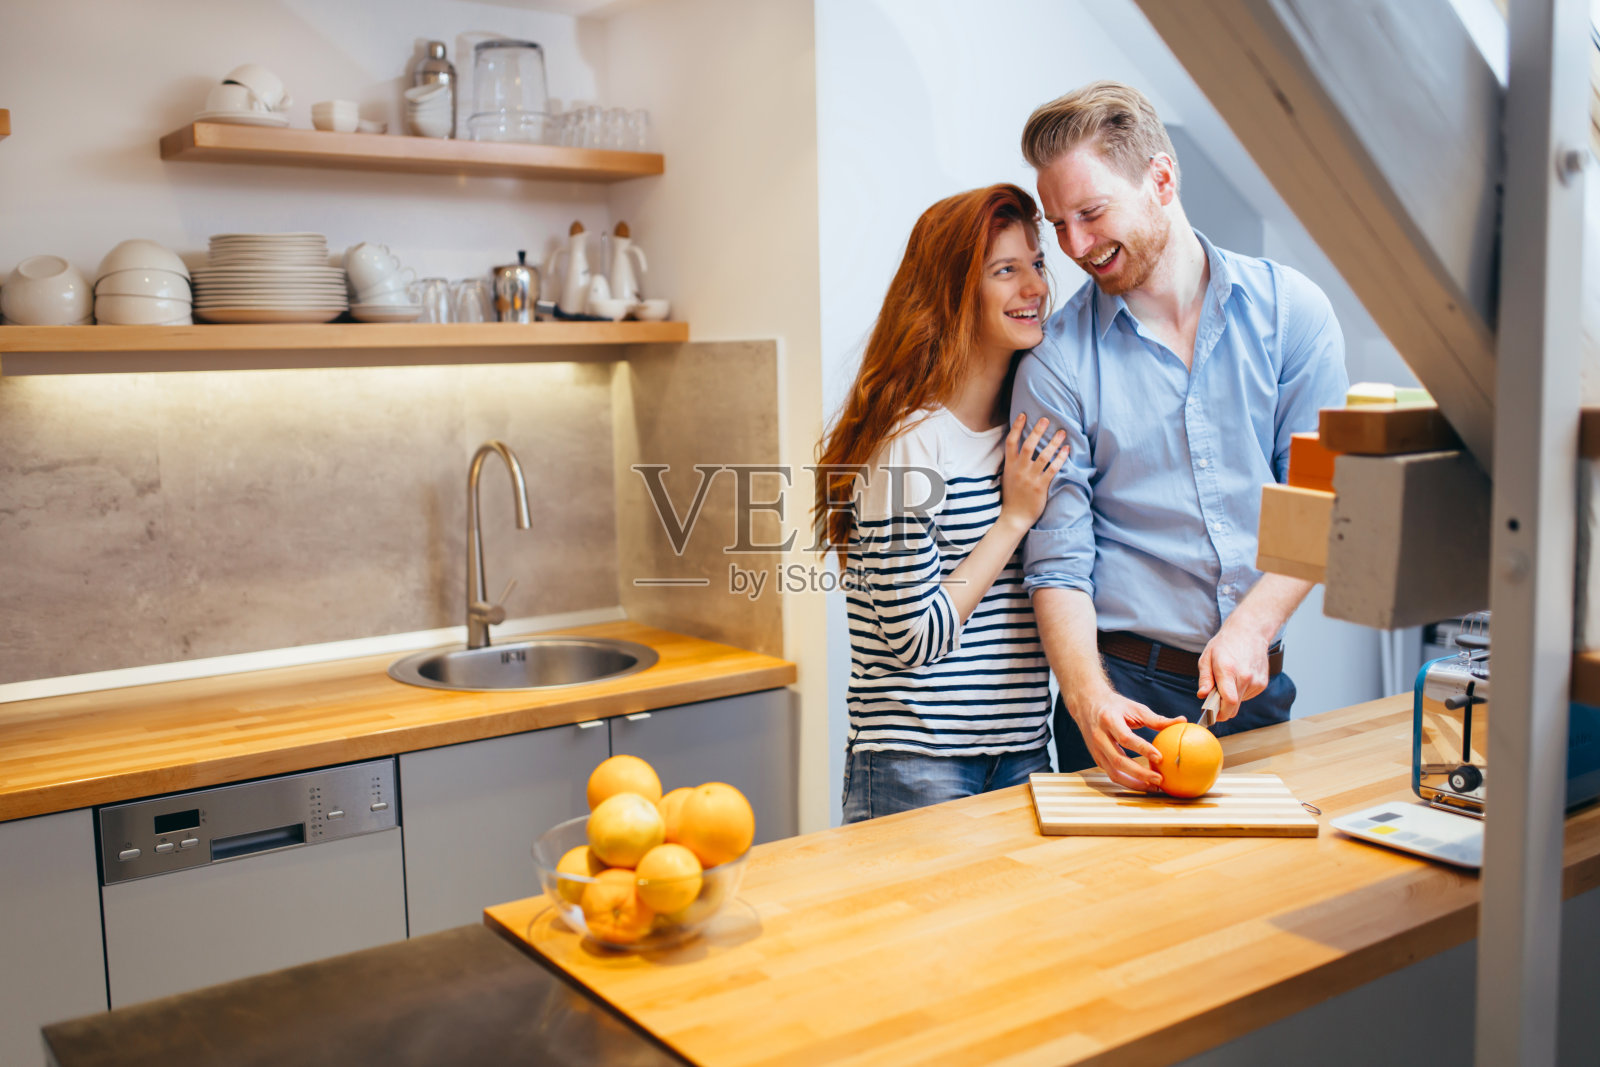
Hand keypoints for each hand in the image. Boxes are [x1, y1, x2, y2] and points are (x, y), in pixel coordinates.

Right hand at [999, 414, 1067, 529]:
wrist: (1014, 517)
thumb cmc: (1013, 497)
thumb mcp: (1008, 477)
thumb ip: (1014, 463)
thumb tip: (1020, 448)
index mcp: (1010, 466)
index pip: (1011, 442)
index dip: (1016, 427)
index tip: (1023, 415)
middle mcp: (1019, 470)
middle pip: (1028, 445)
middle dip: (1037, 430)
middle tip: (1046, 419)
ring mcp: (1030, 478)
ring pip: (1043, 456)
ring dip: (1053, 443)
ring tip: (1062, 432)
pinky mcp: (1040, 487)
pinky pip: (1052, 469)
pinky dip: (1060, 459)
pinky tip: (1067, 450)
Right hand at [1068, 689, 1185, 790]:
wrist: (1087, 704)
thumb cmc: (1114, 706)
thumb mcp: (1135, 708)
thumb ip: (1157, 719)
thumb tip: (1182, 721)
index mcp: (1108, 720)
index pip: (1126, 738)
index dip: (1143, 749)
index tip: (1160, 757)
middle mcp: (1099, 736)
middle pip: (1118, 760)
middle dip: (1139, 773)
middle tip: (1159, 779)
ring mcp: (1095, 749)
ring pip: (1113, 772)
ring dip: (1134, 782)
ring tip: (1153, 786)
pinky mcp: (1096, 758)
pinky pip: (1111, 774)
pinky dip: (1128, 781)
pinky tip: (1143, 783)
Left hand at [1196, 624, 1270, 723]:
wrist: (1249, 632)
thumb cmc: (1225, 644)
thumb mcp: (1207, 657)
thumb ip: (1205, 678)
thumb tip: (1202, 695)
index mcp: (1228, 670)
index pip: (1229, 701)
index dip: (1220, 714)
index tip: (1212, 716)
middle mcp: (1245, 677)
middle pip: (1234, 706)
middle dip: (1223, 709)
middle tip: (1214, 701)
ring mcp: (1256, 681)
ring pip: (1241, 702)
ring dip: (1232, 698)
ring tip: (1228, 680)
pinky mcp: (1263, 683)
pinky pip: (1248, 696)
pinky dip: (1241, 692)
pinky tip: (1238, 678)